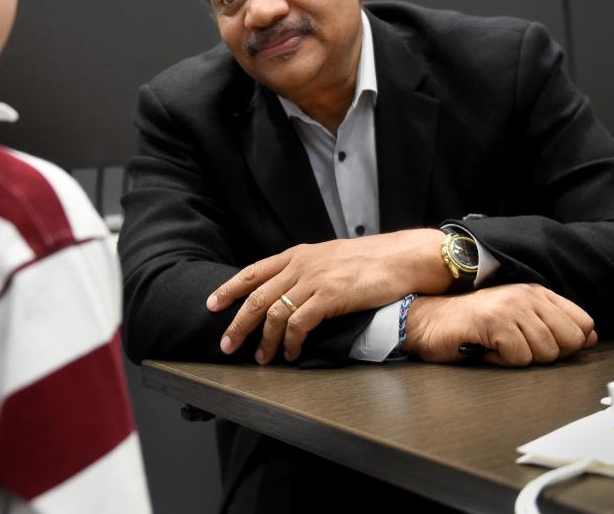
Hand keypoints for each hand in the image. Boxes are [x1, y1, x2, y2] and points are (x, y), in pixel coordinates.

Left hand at [206, 228, 449, 363]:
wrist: (401, 258)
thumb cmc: (371, 261)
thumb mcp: (330, 258)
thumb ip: (307, 272)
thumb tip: (289, 293)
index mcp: (298, 254)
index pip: (253, 271)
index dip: (229, 289)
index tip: (211, 305)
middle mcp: (301, 264)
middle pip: (257, 296)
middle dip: (237, 323)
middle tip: (226, 345)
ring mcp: (314, 280)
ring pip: (274, 313)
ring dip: (264, 340)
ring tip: (262, 358)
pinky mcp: (329, 296)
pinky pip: (299, 324)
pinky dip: (291, 342)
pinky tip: (292, 353)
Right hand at [402, 283, 597, 366]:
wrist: (429, 320)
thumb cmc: (473, 324)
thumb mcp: (518, 319)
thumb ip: (553, 325)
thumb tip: (590, 338)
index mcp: (537, 293)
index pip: (583, 322)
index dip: (570, 343)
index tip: (544, 345)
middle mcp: (527, 295)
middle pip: (569, 341)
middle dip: (547, 354)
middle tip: (518, 347)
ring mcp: (511, 307)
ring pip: (546, 352)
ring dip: (521, 358)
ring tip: (499, 347)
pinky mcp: (494, 322)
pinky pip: (520, 357)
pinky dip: (503, 362)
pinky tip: (488, 351)